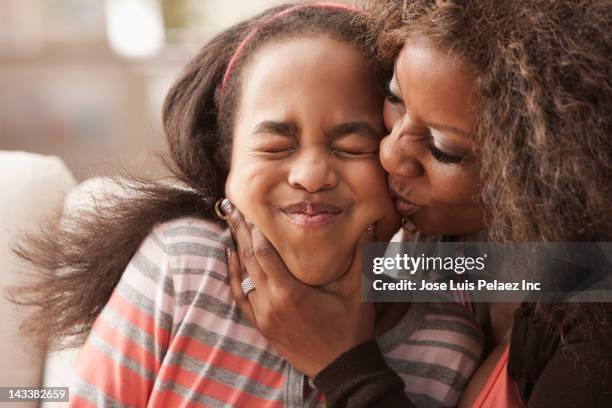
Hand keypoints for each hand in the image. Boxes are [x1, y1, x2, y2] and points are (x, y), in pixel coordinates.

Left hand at [221, 200, 375, 377]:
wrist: (340, 367)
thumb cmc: (350, 328)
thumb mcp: (358, 292)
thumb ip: (361, 257)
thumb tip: (367, 226)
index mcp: (290, 293)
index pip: (265, 253)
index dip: (256, 229)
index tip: (251, 208)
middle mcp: (271, 303)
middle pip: (249, 260)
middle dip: (241, 232)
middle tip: (233, 207)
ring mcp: (263, 316)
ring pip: (243, 276)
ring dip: (238, 250)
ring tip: (231, 226)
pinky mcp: (262, 325)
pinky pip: (240, 296)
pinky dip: (234, 276)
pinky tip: (233, 259)